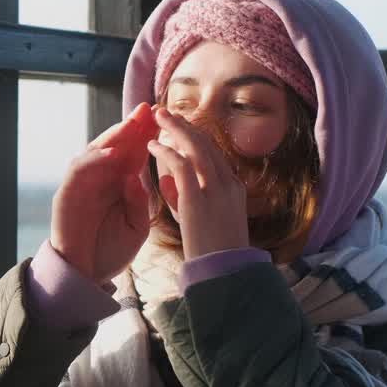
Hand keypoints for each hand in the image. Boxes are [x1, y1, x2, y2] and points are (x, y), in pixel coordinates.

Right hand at [50, 103, 158, 284]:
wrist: (86, 275)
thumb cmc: (111, 251)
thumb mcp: (136, 227)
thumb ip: (139, 204)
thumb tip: (136, 178)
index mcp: (120, 184)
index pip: (134, 152)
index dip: (147, 135)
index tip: (164, 118)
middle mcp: (101, 179)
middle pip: (116, 145)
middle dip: (132, 126)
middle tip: (149, 109)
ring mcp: (82, 184)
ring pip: (96, 150)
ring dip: (114, 136)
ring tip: (132, 124)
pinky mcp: (67, 193)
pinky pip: (78, 170)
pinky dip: (93, 160)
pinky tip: (112, 154)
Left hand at [147, 108, 249, 259]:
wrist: (225, 273)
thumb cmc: (214, 253)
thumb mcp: (205, 220)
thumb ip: (187, 197)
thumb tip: (168, 181)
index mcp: (234, 188)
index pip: (214, 153)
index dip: (195, 136)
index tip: (179, 126)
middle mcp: (228, 184)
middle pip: (207, 143)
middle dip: (185, 125)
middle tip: (165, 112)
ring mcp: (216, 189)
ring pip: (196, 147)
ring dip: (176, 128)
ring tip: (157, 118)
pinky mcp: (198, 199)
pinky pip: (181, 165)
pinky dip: (166, 152)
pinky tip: (152, 146)